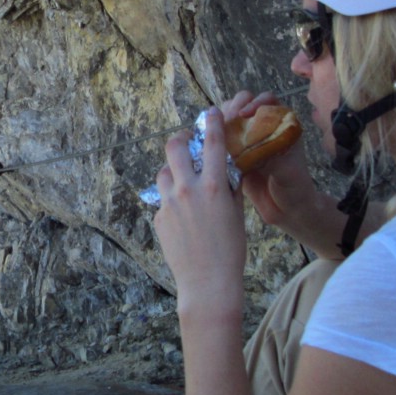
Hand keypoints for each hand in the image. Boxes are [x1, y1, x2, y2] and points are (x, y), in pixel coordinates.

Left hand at [153, 107, 245, 314]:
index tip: (211, 112)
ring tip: (184, 183)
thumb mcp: (236, 213)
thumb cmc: (230, 249)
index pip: (212, 142)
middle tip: (185, 143)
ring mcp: (169, 203)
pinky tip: (183, 218)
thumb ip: (229, 188)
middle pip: (174, 147)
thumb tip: (226, 171)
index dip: (212, 122)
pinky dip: (172, 201)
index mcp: (214, 186)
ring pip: (164, 173)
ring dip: (173, 172)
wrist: (208, 282)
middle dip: (179, 140)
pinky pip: (162, 200)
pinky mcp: (158, 218)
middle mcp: (188, 189)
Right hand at [221, 91, 317, 229]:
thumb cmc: (295, 188)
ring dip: (220, 124)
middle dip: (232, 110)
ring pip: (229, 122)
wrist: (288, 212)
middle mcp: (263, 128)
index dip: (254, 102)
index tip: (244, 114)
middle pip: (242, 106)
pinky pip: (221, 142)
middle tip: (226, 124)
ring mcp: (247, 141)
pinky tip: (207, 147)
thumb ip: (271, 155)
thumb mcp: (288, 170)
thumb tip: (251, 145)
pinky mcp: (235, 156)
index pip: (266, 100)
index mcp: (281, 124)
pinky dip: (213, 142)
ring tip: (214, 134)